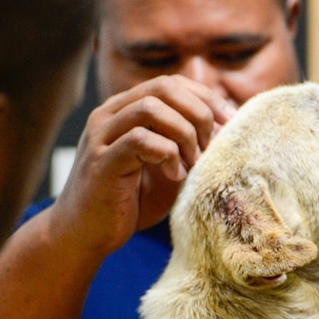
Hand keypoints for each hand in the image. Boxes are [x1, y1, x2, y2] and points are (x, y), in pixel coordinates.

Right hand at [47, 75, 237, 261]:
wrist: (86, 234)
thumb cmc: (131, 201)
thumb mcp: (169, 168)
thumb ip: (190, 147)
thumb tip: (226, 130)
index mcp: (126, 110)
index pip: (171, 84)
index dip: (206, 97)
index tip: (231, 122)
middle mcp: (110, 115)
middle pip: (163, 88)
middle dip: (199, 113)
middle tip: (212, 145)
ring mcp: (102, 136)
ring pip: (151, 109)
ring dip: (184, 134)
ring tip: (194, 163)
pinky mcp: (102, 162)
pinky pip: (139, 140)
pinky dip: (167, 155)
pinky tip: (175, 176)